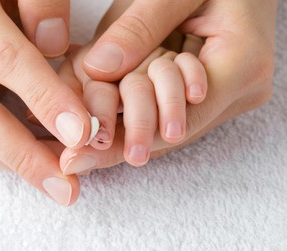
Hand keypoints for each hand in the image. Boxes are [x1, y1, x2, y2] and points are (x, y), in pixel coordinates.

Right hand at [0, 0, 97, 205]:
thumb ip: (42, 3)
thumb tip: (52, 47)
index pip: (7, 60)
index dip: (46, 100)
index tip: (81, 135)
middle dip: (25, 156)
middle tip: (66, 189)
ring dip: (16, 164)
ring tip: (57, 183)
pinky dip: (6, 154)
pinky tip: (38, 163)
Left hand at [59, 0, 277, 173]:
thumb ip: (141, 26)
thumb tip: (99, 67)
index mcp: (241, 64)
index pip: (178, 119)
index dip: (128, 136)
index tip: (81, 155)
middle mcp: (239, 91)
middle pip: (170, 131)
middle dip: (120, 138)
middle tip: (76, 157)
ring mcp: (226, 95)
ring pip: (167, 125)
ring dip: (126, 127)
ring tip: (85, 143)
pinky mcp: (213, 92)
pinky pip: (170, 110)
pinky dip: (138, 112)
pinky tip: (108, 120)